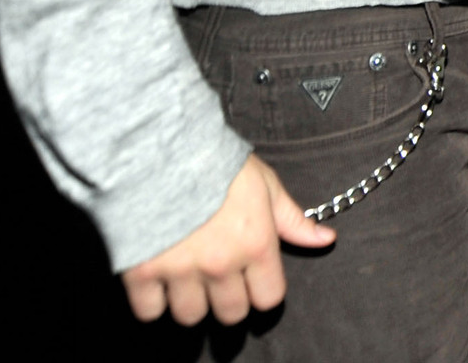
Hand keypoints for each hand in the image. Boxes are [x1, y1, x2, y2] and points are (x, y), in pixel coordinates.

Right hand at [120, 155, 334, 325]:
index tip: (252, 279)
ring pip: (191, 316)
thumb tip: (325, 239)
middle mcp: (221, 264)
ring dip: (190, 301)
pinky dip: (152, 301)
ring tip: (187, 277)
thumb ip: (294, 220)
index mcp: (256, 245)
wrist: (163, 150)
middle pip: (232, 314)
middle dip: (228, 300)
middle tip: (218, 279)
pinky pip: (149, 312)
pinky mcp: (142, 273)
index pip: (269, 298)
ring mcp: (180, 271)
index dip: (262, 290)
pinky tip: (158, 279)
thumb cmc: (218, 165)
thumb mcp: (266, 187)